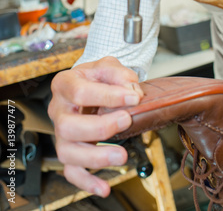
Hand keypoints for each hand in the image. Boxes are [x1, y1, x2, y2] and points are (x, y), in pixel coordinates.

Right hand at [48, 56, 142, 196]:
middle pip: (68, 126)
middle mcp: (58, 110)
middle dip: (100, 127)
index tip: (134, 97)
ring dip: (95, 157)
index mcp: (65, 84)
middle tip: (127, 120)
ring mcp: (61, 133)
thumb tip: (131, 89)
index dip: (108, 95)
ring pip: (68, 152)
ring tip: (121, 155)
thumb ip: (120, 73)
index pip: (80, 92)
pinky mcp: (69, 150)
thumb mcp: (108, 64)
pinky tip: (104, 187)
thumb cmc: (97, 76)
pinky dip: (87, 181)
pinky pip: (71, 171)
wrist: (90, 84)